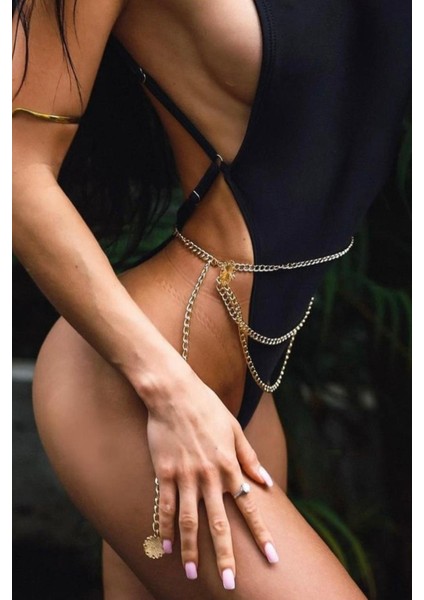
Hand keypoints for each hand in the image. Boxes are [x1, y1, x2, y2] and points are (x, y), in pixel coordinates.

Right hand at [146, 369, 277, 588]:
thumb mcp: (235, 429)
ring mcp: (185, 476)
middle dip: (225, 556)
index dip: (260, 534)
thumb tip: (265, 482)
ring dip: (191, 550)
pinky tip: (166, 546)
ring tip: (191, 573)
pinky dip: (166, 528)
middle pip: (219, 524)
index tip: (271, 557)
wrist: (174, 393)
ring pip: (190, 521)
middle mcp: (209, 476)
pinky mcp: (165, 473)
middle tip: (228, 584)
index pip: (249, 507)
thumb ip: (249, 458)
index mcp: (230, 466)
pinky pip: (166, 506)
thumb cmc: (207, 408)